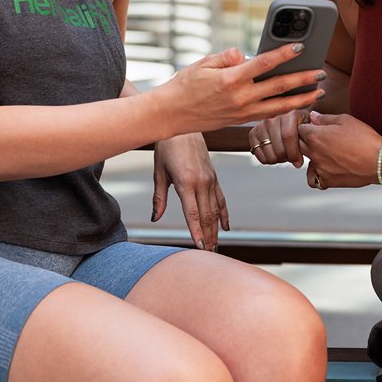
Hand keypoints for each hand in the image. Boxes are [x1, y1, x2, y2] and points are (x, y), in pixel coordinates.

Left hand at [152, 132, 228, 249]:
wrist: (183, 127)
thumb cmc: (167, 148)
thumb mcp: (159, 172)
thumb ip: (159, 197)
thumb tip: (156, 218)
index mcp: (186, 182)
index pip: (193, 213)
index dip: (197, 231)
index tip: (199, 247)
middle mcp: (202, 182)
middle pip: (207, 216)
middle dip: (208, 236)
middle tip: (209, 254)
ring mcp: (211, 180)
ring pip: (215, 210)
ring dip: (215, 230)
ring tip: (215, 247)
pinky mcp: (214, 176)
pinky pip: (221, 199)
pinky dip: (224, 214)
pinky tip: (225, 227)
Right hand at [153, 46, 324, 135]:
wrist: (170, 114)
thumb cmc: (184, 85)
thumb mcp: (203, 63)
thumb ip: (227, 57)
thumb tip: (246, 55)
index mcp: (231, 79)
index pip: (264, 63)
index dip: (284, 54)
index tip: (300, 47)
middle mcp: (240, 97)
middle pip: (279, 87)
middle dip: (303, 79)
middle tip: (321, 73)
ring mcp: (242, 112)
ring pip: (279, 106)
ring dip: (302, 99)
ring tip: (319, 93)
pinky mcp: (241, 120)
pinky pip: (268, 114)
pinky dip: (285, 109)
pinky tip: (297, 104)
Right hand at [248, 109, 309, 167]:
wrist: (290, 125)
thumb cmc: (302, 129)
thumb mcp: (312, 128)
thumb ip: (314, 133)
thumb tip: (314, 137)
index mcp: (291, 114)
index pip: (288, 136)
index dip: (294, 153)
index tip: (298, 162)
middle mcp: (274, 118)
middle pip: (279, 148)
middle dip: (287, 158)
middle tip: (292, 157)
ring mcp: (263, 125)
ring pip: (269, 153)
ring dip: (278, 159)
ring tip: (284, 154)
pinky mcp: (253, 133)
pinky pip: (259, 154)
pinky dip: (268, 160)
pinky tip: (275, 154)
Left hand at [297, 111, 381, 188]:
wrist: (379, 161)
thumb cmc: (365, 138)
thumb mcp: (346, 120)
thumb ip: (325, 118)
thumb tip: (312, 116)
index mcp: (315, 136)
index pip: (299, 129)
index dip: (307, 127)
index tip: (316, 128)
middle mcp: (314, 152)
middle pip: (298, 146)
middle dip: (306, 141)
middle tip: (322, 140)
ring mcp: (319, 168)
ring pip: (306, 162)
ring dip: (313, 157)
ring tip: (329, 155)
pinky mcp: (327, 180)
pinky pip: (314, 179)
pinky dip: (318, 175)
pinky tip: (328, 169)